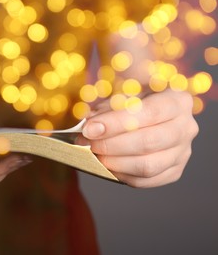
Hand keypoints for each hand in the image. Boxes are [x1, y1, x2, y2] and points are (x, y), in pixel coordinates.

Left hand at [77, 90, 198, 187]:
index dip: (116, 123)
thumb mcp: (121, 93)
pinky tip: (107, 166)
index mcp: (177, 100)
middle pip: (148, 142)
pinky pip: (147, 180)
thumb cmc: (132, 100)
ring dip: (115, 163)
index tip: (89, 129)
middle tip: (87, 143)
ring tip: (95, 155)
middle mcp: (186, 127)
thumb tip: (90, 128)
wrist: (146, 109)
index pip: (148, 113)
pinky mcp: (174, 171)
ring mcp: (183, 152)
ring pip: (148, 166)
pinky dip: (122, 175)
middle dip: (111, 145)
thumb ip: (107, 108)